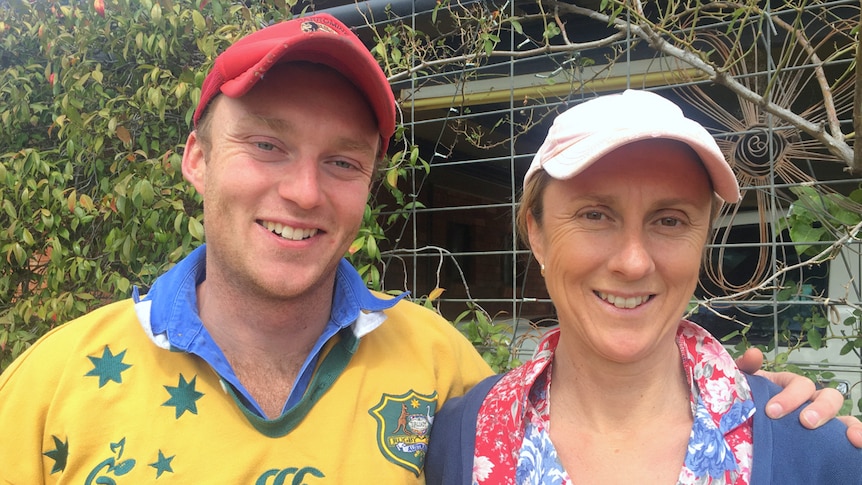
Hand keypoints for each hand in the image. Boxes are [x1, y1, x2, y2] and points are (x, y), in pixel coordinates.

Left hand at [736, 347, 861, 447]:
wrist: (746, 428)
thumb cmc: (750, 404)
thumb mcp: (745, 387)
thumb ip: (746, 370)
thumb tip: (754, 354)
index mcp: (792, 387)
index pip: (800, 385)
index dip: (790, 396)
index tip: (772, 411)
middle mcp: (812, 402)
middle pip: (829, 398)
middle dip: (820, 408)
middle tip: (805, 422)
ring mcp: (823, 423)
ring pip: (846, 419)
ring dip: (852, 426)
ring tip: (853, 439)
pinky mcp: (828, 444)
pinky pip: (847, 440)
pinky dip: (858, 439)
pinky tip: (858, 446)